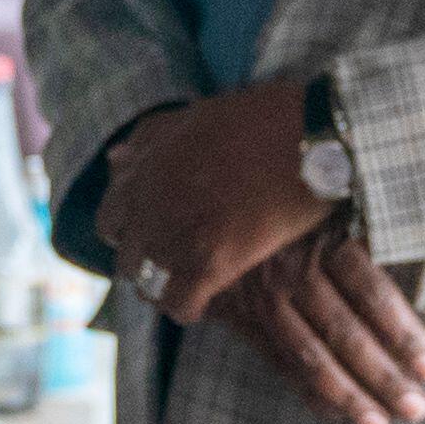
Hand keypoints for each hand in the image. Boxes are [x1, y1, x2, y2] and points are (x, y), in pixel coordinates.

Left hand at [94, 78, 330, 319]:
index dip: (131, 229)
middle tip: (176, 261)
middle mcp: (151, 204)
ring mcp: (177, 235)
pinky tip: (205, 302)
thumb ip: (152, 137)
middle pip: (125, 256)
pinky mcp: (211, 263)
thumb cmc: (265, 117)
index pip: (110, 218)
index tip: (155, 233)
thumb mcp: (197, 115)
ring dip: (164, 285)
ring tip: (190, 283)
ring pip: (146, 283)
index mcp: (145, 169)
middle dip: (145, 260)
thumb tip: (114, 159)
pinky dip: (188, 308)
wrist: (314, 138)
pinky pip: (178, 304)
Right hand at [204, 216, 424, 423]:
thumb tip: (423, 260)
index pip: (371, 292)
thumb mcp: (330, 206)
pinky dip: (311, 394)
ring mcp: (263, 298)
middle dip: (381, 376)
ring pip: (310, 357)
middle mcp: (291, 270)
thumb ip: (371, 236)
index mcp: (322, 237)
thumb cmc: (293, 204)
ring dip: (348, 397)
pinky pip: (281, 365)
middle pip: (343, 332)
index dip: (402, 333)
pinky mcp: (243, 318)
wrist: (210, 202)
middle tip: (416, 410)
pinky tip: (341, 417)